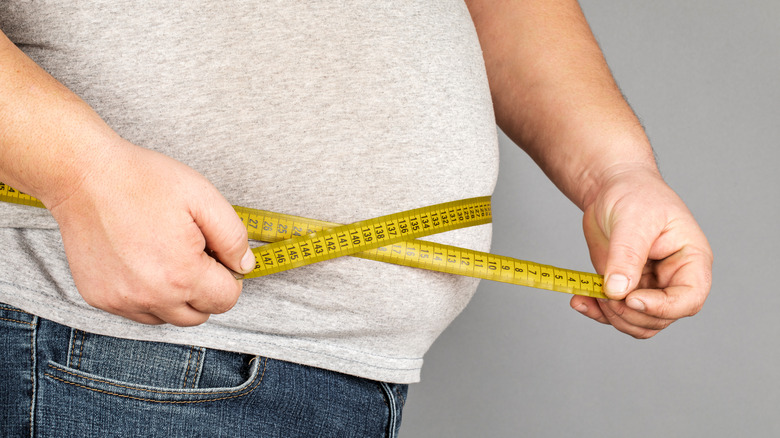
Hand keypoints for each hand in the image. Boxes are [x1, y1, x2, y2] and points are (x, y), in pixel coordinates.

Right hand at [48, 140, 254, 326]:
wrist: (85, 176)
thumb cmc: (144, 181)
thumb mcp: (204, 198)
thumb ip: (233, 237)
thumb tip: (244, 266)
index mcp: (182, 275)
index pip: (226, 300)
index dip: (229, 276)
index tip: (216, 254)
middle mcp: (151, 297)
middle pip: (199, 315)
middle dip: (205, 290)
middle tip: (193, 254)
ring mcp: (122, 301)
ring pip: (168, 317)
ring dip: (177, 297)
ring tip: (166, 256)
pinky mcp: (100, 298)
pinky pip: (137, 311)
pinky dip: (147, 295)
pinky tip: (142, 262)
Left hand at [570, 166, 712, 337]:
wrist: (611, 188)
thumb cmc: (634, 193)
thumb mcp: (633, 219)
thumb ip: (627, 256)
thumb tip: (618, 291)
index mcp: (691, 260)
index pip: (689, 298)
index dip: (663, 307)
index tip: (632, 299)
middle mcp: (673, 279)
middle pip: (660, 318)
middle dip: (630, 313)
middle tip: (604, 294)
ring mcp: (649, 287)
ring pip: (638, 323)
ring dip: (612, 317)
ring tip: (589, 294)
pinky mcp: (624, 288)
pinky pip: (615, 313)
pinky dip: (596, 311)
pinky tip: (580, 300)